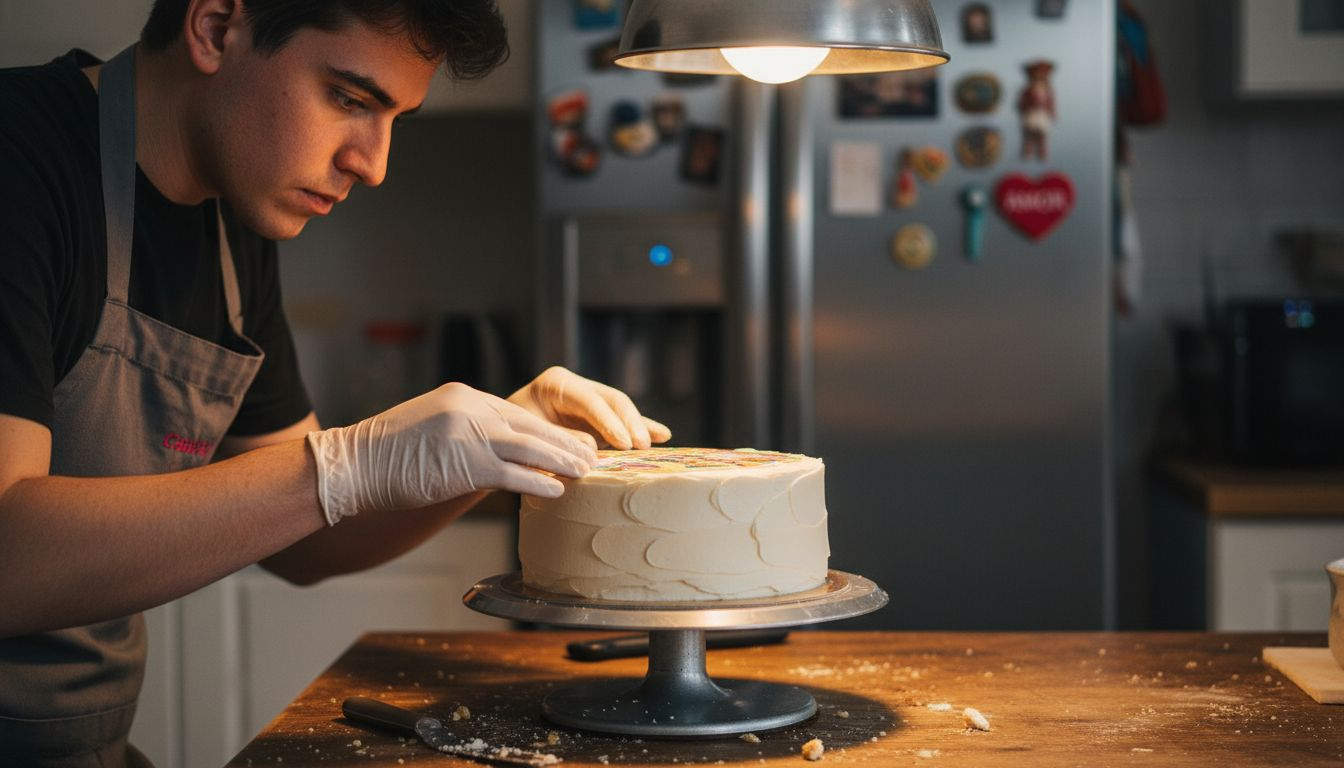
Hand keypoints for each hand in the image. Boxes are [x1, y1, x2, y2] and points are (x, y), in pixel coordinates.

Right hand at [306, 382, 595, 525]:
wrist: (353, 464)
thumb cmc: (387, 453)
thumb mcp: (430, 424)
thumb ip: (463, 427)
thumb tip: (494, 445)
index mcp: (463, 397)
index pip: (515, 413)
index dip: (545, 430)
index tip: (568, 440)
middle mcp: (471, 409)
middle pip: (531, 426)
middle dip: (564, 443)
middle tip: (592, 454)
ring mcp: (471, 435)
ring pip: (531, 448)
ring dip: (563, 462)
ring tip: (587, 472)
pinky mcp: (468, 464)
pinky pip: (516, 474)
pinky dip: (540, 483)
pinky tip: (558, 490)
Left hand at [508, 366, 671, 450]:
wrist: (499, 440)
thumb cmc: (509, 436)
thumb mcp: (530, 436)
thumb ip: (561, 439)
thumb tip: (593, 448)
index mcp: (556, 384)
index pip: (590, 400)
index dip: (609, 422)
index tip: (624, 444)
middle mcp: (577, 387)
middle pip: (612, 400)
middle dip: (630, 423)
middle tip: (641, 447)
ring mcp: (589, 401)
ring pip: (622, 409)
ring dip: (639, 427)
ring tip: (653, 443)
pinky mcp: (597, 417)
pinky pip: (623, 421)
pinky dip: (641, 428)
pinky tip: (662, 435)